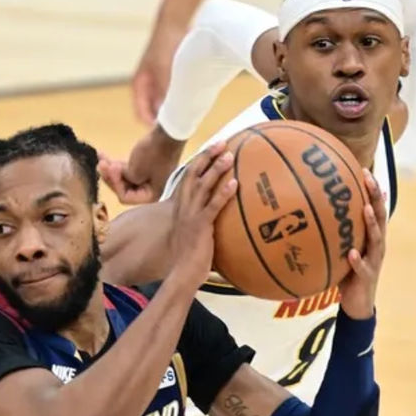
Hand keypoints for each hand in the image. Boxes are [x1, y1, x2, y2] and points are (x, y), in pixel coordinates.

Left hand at [98, 126, 185, 204]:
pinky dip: (118, 164)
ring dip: (112, 169)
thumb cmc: (153, 153)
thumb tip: (116, 176)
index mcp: (152, 195)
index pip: (126, 197)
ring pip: (125, 177)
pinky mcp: (148, 167)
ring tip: (101, 158)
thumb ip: (123, 179)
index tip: (111, 168)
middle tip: (101, 165)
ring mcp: (151, 178)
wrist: (168, 132)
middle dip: (111, 176)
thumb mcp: (135, 171)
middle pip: (125, 188)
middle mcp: (152, 189)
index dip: (115, 184)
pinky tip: (104, 155)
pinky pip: (130, 169)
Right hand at [131, 23, 184, 123]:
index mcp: (139, 85)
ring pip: (163, 105)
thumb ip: (165, 91)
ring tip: (186, 118)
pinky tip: (190, 104)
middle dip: (163, 120)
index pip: (141, 115)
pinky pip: (171, 96)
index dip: (152, 125)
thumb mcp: (165, 70)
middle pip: (152, 112)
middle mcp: (146, 86)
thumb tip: (168, 113)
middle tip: (179, 128)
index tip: (167, 132)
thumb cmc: (165, 45)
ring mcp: (157, 82)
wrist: (173, 23)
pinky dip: (178, 101)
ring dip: (172, 111)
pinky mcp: (168, 78)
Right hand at [170, 142, 236, 278]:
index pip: (189, 178)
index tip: (213, 147)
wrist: (182, 272)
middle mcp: (184, 208)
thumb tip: (218, 214)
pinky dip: (223, 194)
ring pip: (203, 186)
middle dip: (207, 157)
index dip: (200, 160)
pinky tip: (234, 183)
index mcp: (181, 207)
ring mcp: (191, 216)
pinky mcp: (201, 226)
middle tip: (222, 142)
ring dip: (216, 170)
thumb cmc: (189, 257)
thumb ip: (203, 220)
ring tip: (229, 156)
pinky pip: (213, 207)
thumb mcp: (194, 233)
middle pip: (194, 175)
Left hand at [337, 169, 387, 319]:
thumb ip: (336, 231)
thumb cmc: (347, 271)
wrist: (358, 303)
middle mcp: (377, 244)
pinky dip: (358, 260)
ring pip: (377, 238)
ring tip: (364, 209)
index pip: (374, 207)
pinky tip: (351, 253)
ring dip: (371, 223)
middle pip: (379, 215)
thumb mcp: (342, 247)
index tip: (363, 169)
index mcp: (371, 235)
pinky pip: (363, 267)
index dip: (372, 189)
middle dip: (375, 196)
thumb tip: (316, 211)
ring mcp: (374, 260)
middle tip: (367, 179)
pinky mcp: (368, 277)